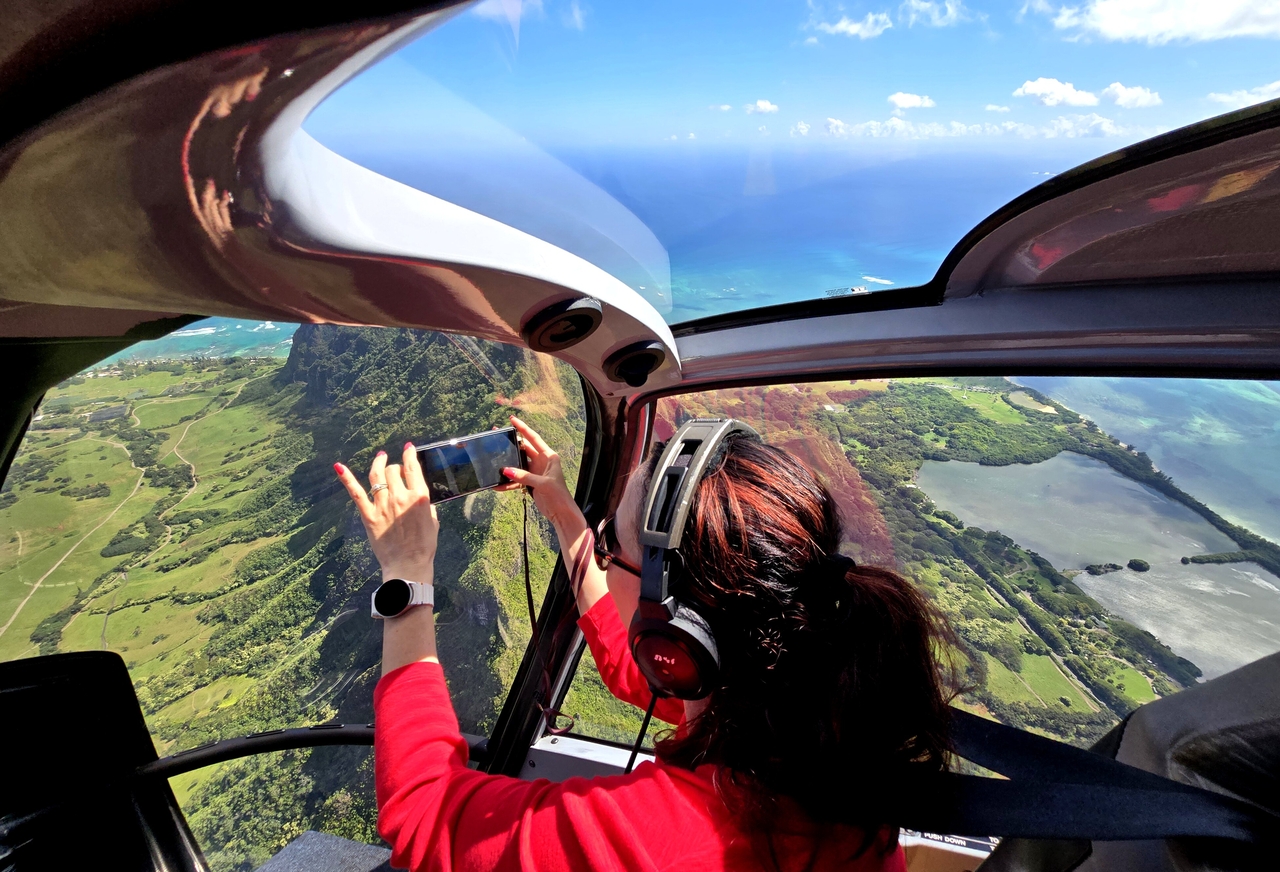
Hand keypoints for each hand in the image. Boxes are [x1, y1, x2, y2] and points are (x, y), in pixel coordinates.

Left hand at [335, 442, 437, 583]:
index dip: (409, 454)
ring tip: (380, 458)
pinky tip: (339, 467)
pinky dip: (346, 479)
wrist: (408, 566)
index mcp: (419, 497)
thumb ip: (426, 504)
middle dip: (395, 467)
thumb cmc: (424, 546)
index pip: (413, 468)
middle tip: (396, 471)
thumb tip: (418, 493)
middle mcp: (400, 497)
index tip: (408, 448)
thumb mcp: (433, 521)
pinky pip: (356, 493)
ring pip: (376, 475)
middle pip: (393, 470)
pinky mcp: (369, 515)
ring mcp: (383, 505)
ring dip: (378, 464)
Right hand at [499, 416, 579, 527]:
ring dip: (506, 464)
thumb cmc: (558, 495)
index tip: (512, 419)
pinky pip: (516, 479)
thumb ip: (525, 476)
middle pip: (523, 449)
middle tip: (497, 434)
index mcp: (549, 456)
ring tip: (492, 459)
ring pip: (517, 464)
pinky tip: (498, 486)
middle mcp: (542, 461)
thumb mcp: (543, 484)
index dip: (523, 428)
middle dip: (510, 443)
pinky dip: (508, 483)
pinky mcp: (530, 482)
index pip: (534, 438)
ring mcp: (535, 472)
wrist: (561, 513)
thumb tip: (505, 470)